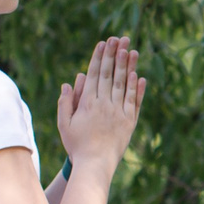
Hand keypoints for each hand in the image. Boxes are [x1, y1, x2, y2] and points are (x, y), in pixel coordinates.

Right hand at [56, 36, 144, 171]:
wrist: (95, 165)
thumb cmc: (76, 145)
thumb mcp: (64, 124)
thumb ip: (66, 102)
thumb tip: (70, 81)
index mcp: (88, 103)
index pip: (95, 74)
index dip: (99, 57)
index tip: (103, 43)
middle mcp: (105, 104)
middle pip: (111, 74)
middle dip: (114, 54)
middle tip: (119, 38)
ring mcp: (119, 112)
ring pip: (124, 84)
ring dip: (128, 65)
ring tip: (131, 49)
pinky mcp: (130, 122)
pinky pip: (135, 101)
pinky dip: (137, 88)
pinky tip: (139, 75)